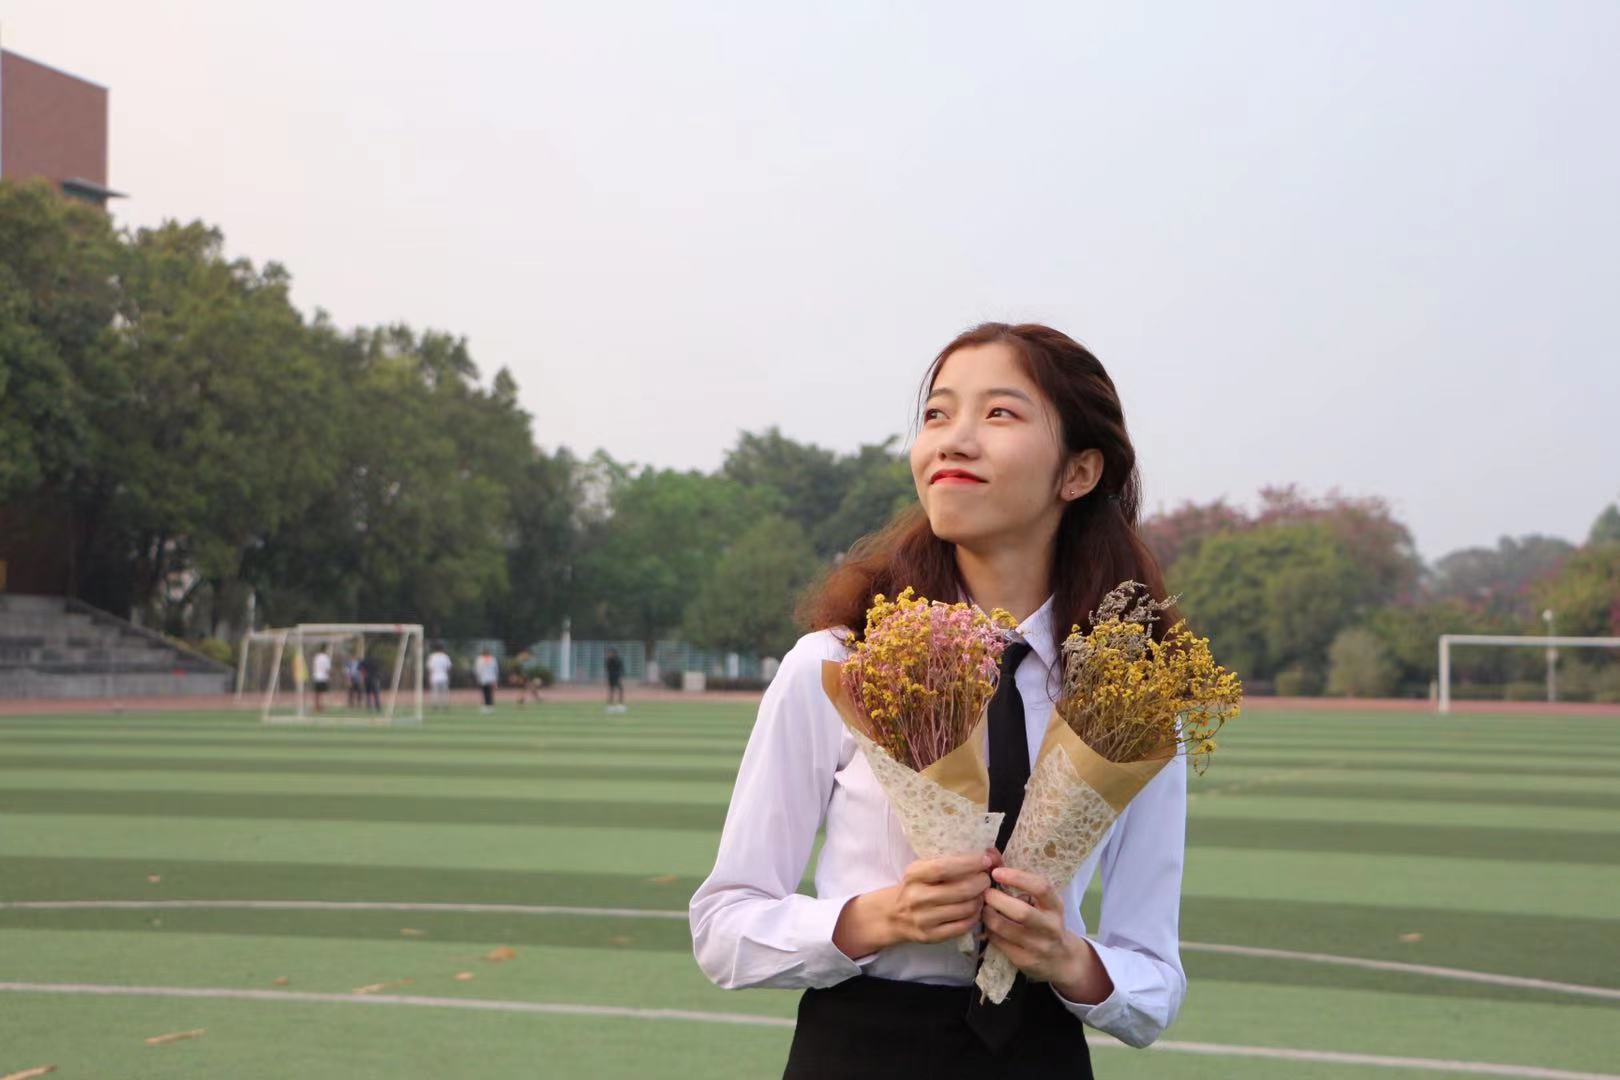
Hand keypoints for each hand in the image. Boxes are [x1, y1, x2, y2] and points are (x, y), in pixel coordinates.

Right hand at [887, 849, 994, 945]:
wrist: (893, 915)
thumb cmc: (916, 886)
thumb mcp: (922, 869)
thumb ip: (949, 862)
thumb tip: (990, 854)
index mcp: (914, 874)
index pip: (944, 868)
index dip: (969, 864)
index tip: (986, 861)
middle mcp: (917, 897)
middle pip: (961, 890)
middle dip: (981, 883)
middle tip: (986, 879)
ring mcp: (924, 919)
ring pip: (966, 909)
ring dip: (980, 900)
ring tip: (981, 894)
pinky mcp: (931, 936)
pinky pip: (963, 926)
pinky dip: (975, 916)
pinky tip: (974, 910)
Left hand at [981, 866, 1089, 987]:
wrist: (1062, 960)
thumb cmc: (1045, 921)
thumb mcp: (1041, 902)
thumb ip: (1018, 879)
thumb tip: (990, 852)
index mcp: (1056, 906)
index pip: (1041, 888)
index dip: (1018, 878)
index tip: (997, 872)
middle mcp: (1050, 927)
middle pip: (1022, 912)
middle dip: (997, 900)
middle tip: (984, 892)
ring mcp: (1038, 946)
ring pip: (1006, 930)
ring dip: (988, 916)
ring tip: (982, 907)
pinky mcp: (1025, 961)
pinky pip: (999, 943)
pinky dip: (988, 931)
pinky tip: (986, 925)